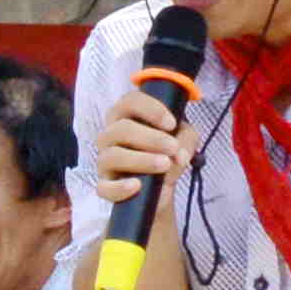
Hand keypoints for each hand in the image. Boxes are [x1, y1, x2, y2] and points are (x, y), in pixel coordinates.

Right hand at [90, 85, 193, 209]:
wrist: (161, 188)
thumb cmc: (166, 154)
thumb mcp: (183, 140)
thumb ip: (186, 139)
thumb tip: (178, 155)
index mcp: (126, 116)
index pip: (131, 102)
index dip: (151, 110)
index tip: (172, 123)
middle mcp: (110, 135)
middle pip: (122, 128)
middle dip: (151, 138)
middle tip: (173, 147)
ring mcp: (105, 161)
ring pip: (113, 155)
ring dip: (141, 160)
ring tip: (165, 165)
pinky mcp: (105, 186)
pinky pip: (104, 187)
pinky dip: (119, 187)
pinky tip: (137, 185)